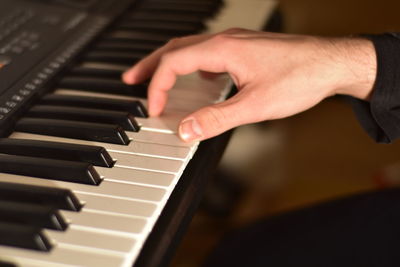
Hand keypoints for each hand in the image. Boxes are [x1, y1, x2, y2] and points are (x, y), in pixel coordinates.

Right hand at [123, 28, 375, 141]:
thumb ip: (216, 119)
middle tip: (131, 79)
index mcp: (222, 50)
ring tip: (157, 79)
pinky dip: (194, 66)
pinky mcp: (245, 50)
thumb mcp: (255, 105)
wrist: (331, 63)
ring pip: (191, 49)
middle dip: (150, 66)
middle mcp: (225, 41)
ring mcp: (236, 43)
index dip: (158, 86)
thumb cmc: (300, 78)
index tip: (154, 109)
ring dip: (170, 64)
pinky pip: (209, 54)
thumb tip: (186, 130)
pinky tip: (200, 80)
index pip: (173, 63)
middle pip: (174, 49)